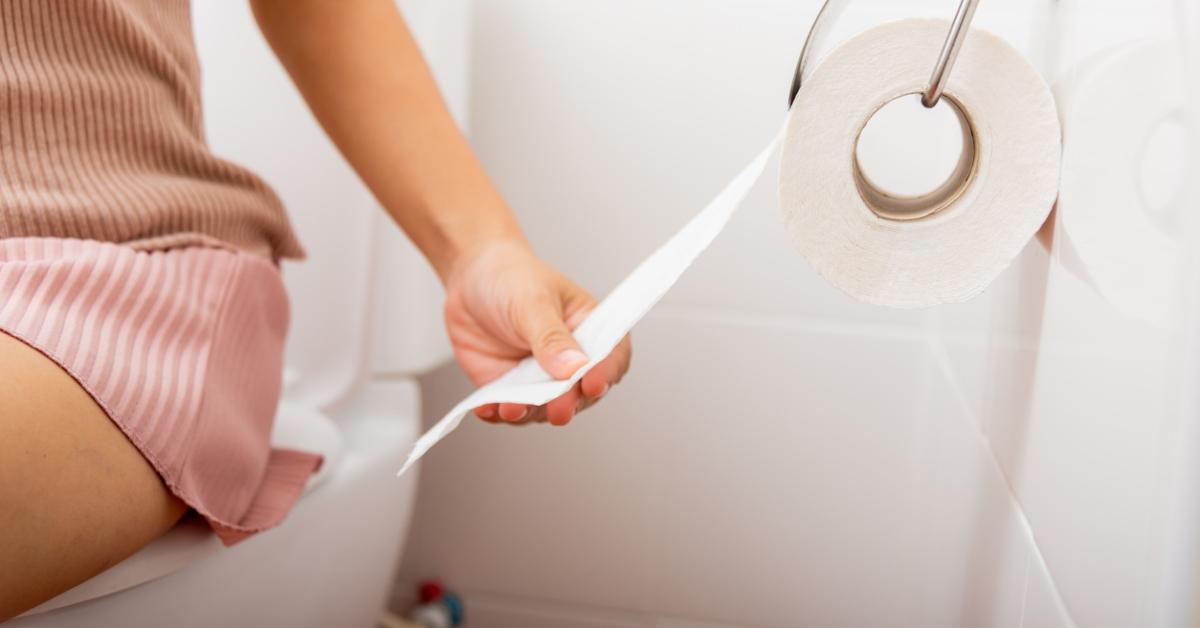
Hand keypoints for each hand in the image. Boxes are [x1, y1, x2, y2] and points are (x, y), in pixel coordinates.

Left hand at [443, 240, 631, 425]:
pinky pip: (511, 409)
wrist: (470, 278)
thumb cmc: (511, 278)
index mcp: (590, 329)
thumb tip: (574, 367)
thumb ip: (551, 337)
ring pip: (546, 408)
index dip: (606, 373)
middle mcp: (570, 360)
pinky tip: (490, 409)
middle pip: (581, 392)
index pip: (611, 356)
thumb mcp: (532, 302)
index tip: (592, 383)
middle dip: (568, 403)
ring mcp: (540, 377)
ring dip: (532, 413)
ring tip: (512, 409)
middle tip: (557, 409)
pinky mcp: (512, 388)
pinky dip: (500, 413)